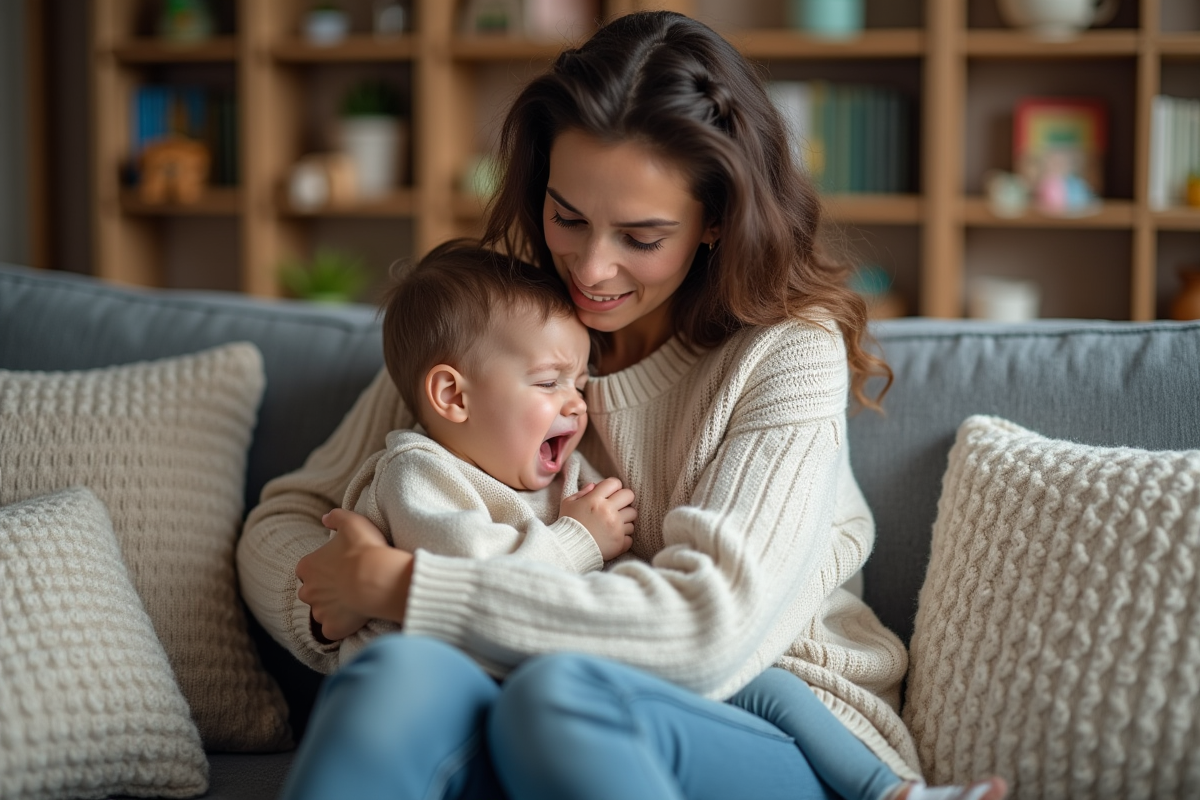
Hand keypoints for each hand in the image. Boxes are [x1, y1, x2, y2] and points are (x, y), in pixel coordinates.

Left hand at [295, 508, 413, 640]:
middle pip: (312, 592)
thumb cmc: (364, 549)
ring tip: (355, 600)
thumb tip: (325, 518)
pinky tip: (355, 618)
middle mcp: (307, 590)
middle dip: (325, 590)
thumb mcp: (351, 522)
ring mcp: (319, 611)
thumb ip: (335, 516)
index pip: (308, 569)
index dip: (324, 568)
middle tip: (348, 584)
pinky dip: (341, 626)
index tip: (341, 567)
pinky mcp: (332, 628)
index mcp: (307, 566)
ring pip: (322, 612)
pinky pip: (332, 630)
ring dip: (334, 608)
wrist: (377, 576)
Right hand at [560, 477, 636, 560]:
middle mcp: (608, 511)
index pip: (614, 483)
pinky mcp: (620, 542)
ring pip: (632, 515)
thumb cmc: (567, 525)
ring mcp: (616, 527)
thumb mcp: (568, 504)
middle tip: (616, 506)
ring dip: (624, 518)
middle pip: (629, 495)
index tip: (609, 493)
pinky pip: (630, 534)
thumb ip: (582, 492)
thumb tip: (595, 485)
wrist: (568, 551)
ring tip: (613, 523)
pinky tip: (613, 536)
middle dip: (623, 499)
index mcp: (595, 500)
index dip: (613, 487)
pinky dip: (624, 536)